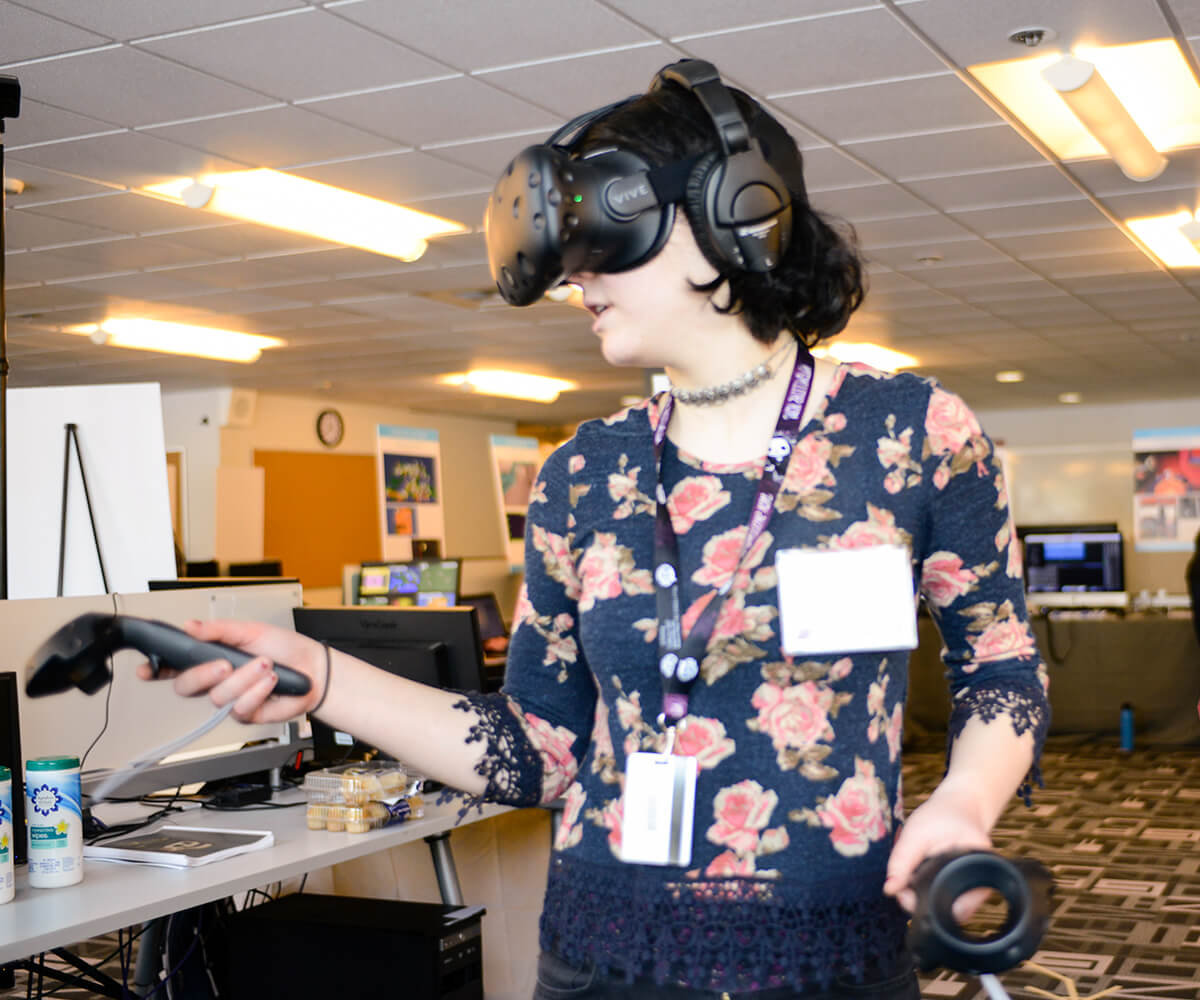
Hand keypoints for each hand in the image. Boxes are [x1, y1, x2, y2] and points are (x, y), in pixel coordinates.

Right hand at [135, 618, 324, 723]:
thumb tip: (190, 626)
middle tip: (224, 664)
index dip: (156, 670)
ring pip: (217, 696)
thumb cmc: (284, 648)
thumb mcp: (250, 630)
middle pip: (186, 687)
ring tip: (265, 665)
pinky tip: (270, 680)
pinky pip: (239, 708)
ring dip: (244, 678)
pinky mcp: (247, 714)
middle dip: (203, 675)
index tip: (146, 669)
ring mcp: (230, 699)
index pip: (175, 667)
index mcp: (211, 659)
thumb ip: (218, 630)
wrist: (313, 669)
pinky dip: (257, 691)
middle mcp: (217, 681)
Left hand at [884, 778, 992, 917]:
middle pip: (950, 911)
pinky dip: (929, 892)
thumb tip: (889, 890)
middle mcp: (982, 884)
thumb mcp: (917, 833)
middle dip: (922, 902)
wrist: (959, 806)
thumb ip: (901, 861)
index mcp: (978, 869)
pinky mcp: (965, 888)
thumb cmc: (941, 816)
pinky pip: (945, 899)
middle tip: (902, 888)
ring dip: (925, 897)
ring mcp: (975, 889)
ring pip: (946, 908)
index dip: (926, 905)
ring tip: (910, 878)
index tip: (904, 894)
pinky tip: (918, 878)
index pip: (955, 907)